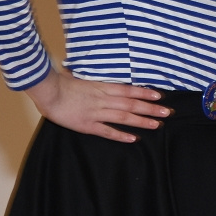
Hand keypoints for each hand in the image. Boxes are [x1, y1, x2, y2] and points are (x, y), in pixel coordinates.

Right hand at [25, 70, 170, 141]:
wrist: (48, 91)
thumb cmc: (59, 82)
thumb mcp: (78, 77)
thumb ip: (90, 80)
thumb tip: (95, 77)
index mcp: (101, 87)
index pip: (128, 90)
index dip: (145, 93)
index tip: (159, 96)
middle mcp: (103, 99)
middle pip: (131, 104)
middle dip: (151, 109)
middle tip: (168, 113)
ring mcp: (96, 112)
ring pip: (124, 117)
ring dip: (142, 121)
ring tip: (157, 125)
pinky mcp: (87, 124)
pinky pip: (107, 131)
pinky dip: (121, 135)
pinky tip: (133, 138)